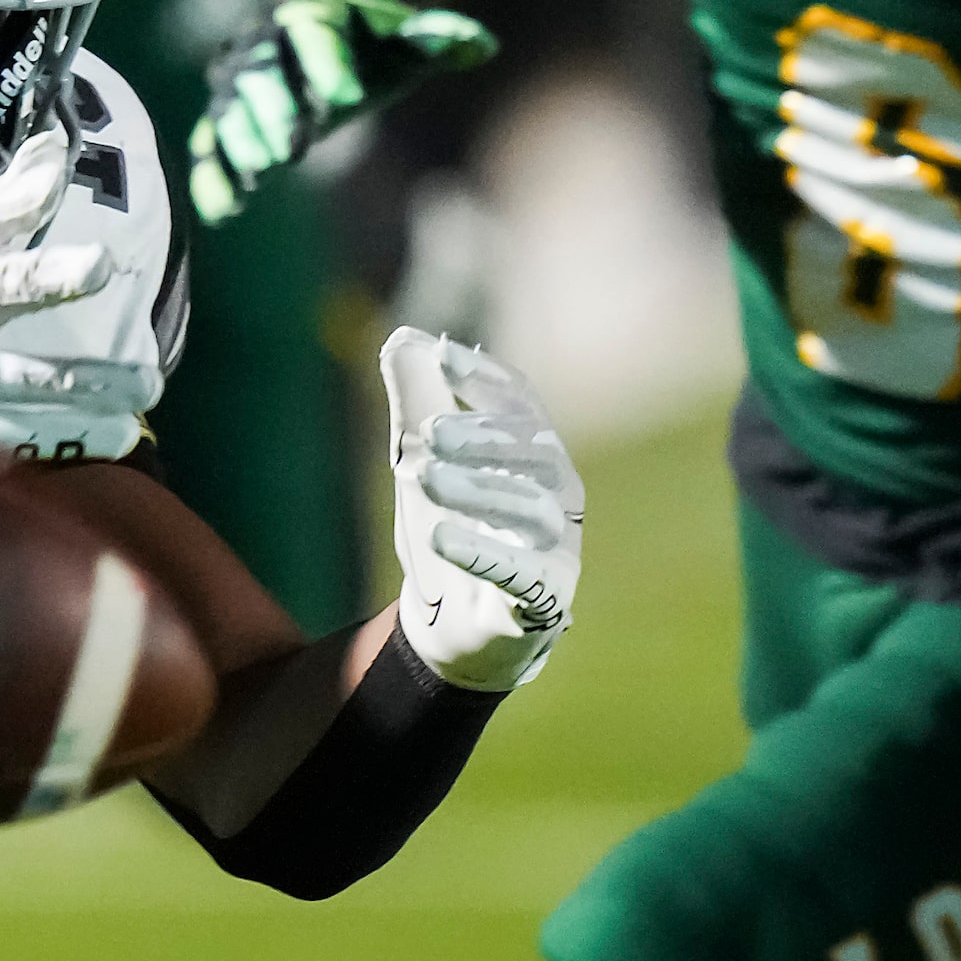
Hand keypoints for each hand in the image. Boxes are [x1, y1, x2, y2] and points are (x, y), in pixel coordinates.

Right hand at [187, 0, 493, 224]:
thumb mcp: (405, 32)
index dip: (329, 63)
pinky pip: (215, 138)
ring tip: (251, 175)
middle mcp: (270, 42)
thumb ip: (436, 39)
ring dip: (240, 139)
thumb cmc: (373, 33)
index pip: (318, 35)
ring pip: (234, 104)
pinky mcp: (231, 110)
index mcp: (316, 16)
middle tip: (287, 149)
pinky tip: (221, 210)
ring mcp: (244, 76)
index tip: (347, 95)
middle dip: (276, 108)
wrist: (321, 2)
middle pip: (267, 72)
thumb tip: (481, 45)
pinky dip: (215, 171)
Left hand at [379, 326, 580, 691]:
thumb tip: (403, 336)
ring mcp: (557, 548)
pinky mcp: (545, 599)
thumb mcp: (424, 463)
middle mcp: (557, 495)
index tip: (442, 354)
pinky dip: (483, 553)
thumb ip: (418, 401)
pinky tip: (441, 537)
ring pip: (531, 510)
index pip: (522, 404)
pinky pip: (523, 575)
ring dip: (478, 490)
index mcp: (534, 454)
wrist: (450, 625)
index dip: (486, 378)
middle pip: (536, 454)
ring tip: (423, 477)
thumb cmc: (450, 530)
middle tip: (429, 430)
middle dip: (483, 437)